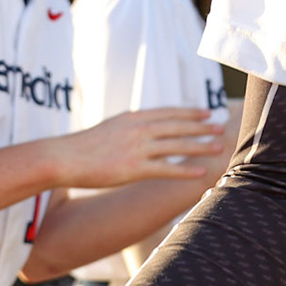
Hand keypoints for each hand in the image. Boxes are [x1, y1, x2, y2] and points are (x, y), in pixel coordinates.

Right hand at [51, 108, 223, 187]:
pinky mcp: (133, 168)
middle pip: (177, 126)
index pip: (168, 113)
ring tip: (219, 147)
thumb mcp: (110, 128)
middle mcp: (139, 130)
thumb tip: (145, 127)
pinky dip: (185, 171)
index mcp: (133, 118)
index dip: (189, 113)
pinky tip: (201, 172)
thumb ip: (130, 127)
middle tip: (221, 127)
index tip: (207, 113)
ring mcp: (137, 148)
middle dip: (202, 127)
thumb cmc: (83, 146)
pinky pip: (166, 169)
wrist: (63, 157)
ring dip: (200, 146)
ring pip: (177, 146)